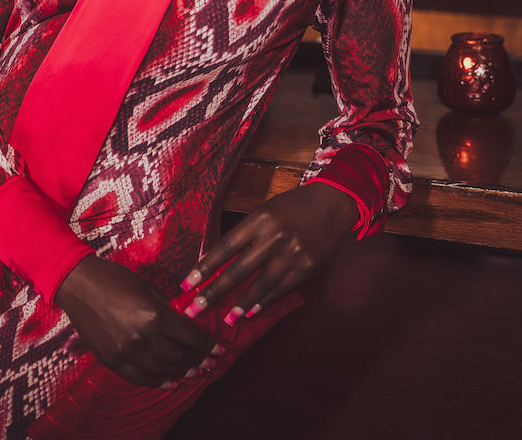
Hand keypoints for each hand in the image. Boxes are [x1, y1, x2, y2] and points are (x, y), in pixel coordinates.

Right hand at [55, 254, 215, 387]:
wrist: (78, 283)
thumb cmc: (114, 278)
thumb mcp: (147, 287)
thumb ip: (166, 307)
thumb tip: (184, 322)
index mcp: (154, 314)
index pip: (189, 336)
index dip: (206, 344)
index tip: (217, 348)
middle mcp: (142, 336)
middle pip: (178, 356)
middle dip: (198, 360)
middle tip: (210, 362)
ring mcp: (126, 351)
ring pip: (162, 370)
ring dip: (181, 373)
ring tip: (195, 373)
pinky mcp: (112, 359)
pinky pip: (139, 377)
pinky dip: (157, 382)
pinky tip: (170, 382)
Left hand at [179, 182, 358, 323]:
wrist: (334, 203)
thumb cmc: (294, 205)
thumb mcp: (267, 210)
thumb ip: (248, 233)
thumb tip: (222, 261)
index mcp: (260, 218)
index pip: (226, 247)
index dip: (205, 267)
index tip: (187, 284)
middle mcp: (275, 237)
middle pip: (239, 270)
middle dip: (214, 292)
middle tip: (195, 309)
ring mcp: (293, 254)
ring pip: (260, 285)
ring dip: (240, 304)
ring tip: (225, 320)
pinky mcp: (307, 267)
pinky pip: (281, 289)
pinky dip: (264, 302)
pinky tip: (251, 311)